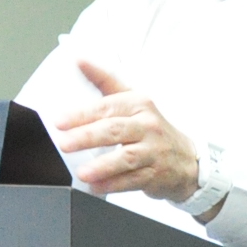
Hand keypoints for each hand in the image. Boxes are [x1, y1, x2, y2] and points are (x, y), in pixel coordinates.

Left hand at [52, 61, 200, 202]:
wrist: (186, 159)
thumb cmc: (151, 128)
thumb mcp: (133, 100)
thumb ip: (105, 81)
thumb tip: (80, 61)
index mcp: (139, 104)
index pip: (108, 106)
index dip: (83, 113)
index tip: (60, 120)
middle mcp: (148, 126)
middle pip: (115, 130)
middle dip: (88, 137)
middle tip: (65, 143)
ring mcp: (153, 151)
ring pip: (126, 158)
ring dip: (102, 166)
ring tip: (82, 171)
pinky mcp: (155, 175)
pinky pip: (132, 181)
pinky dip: (112, 184)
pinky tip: (96, 186)